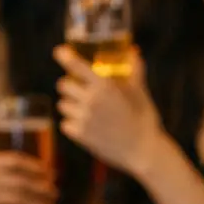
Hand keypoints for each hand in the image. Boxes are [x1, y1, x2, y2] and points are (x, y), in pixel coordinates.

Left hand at [55, 46, 164, 174]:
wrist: (144, 152)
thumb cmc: (144, 119)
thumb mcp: (140, 92)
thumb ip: (134, 70)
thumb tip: (133, 51)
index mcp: (105, 87)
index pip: (76, 65)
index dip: (65, 56)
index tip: (59, 51)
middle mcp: (91, 100)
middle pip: (63, 84)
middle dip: (70, 86)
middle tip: (81, 91)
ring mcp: (84, 118)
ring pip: (62, 104)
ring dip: (71, 106)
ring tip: (88, 112)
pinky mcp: (79, 135)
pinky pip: (65, 123)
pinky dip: (72, 124)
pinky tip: (87, 126)